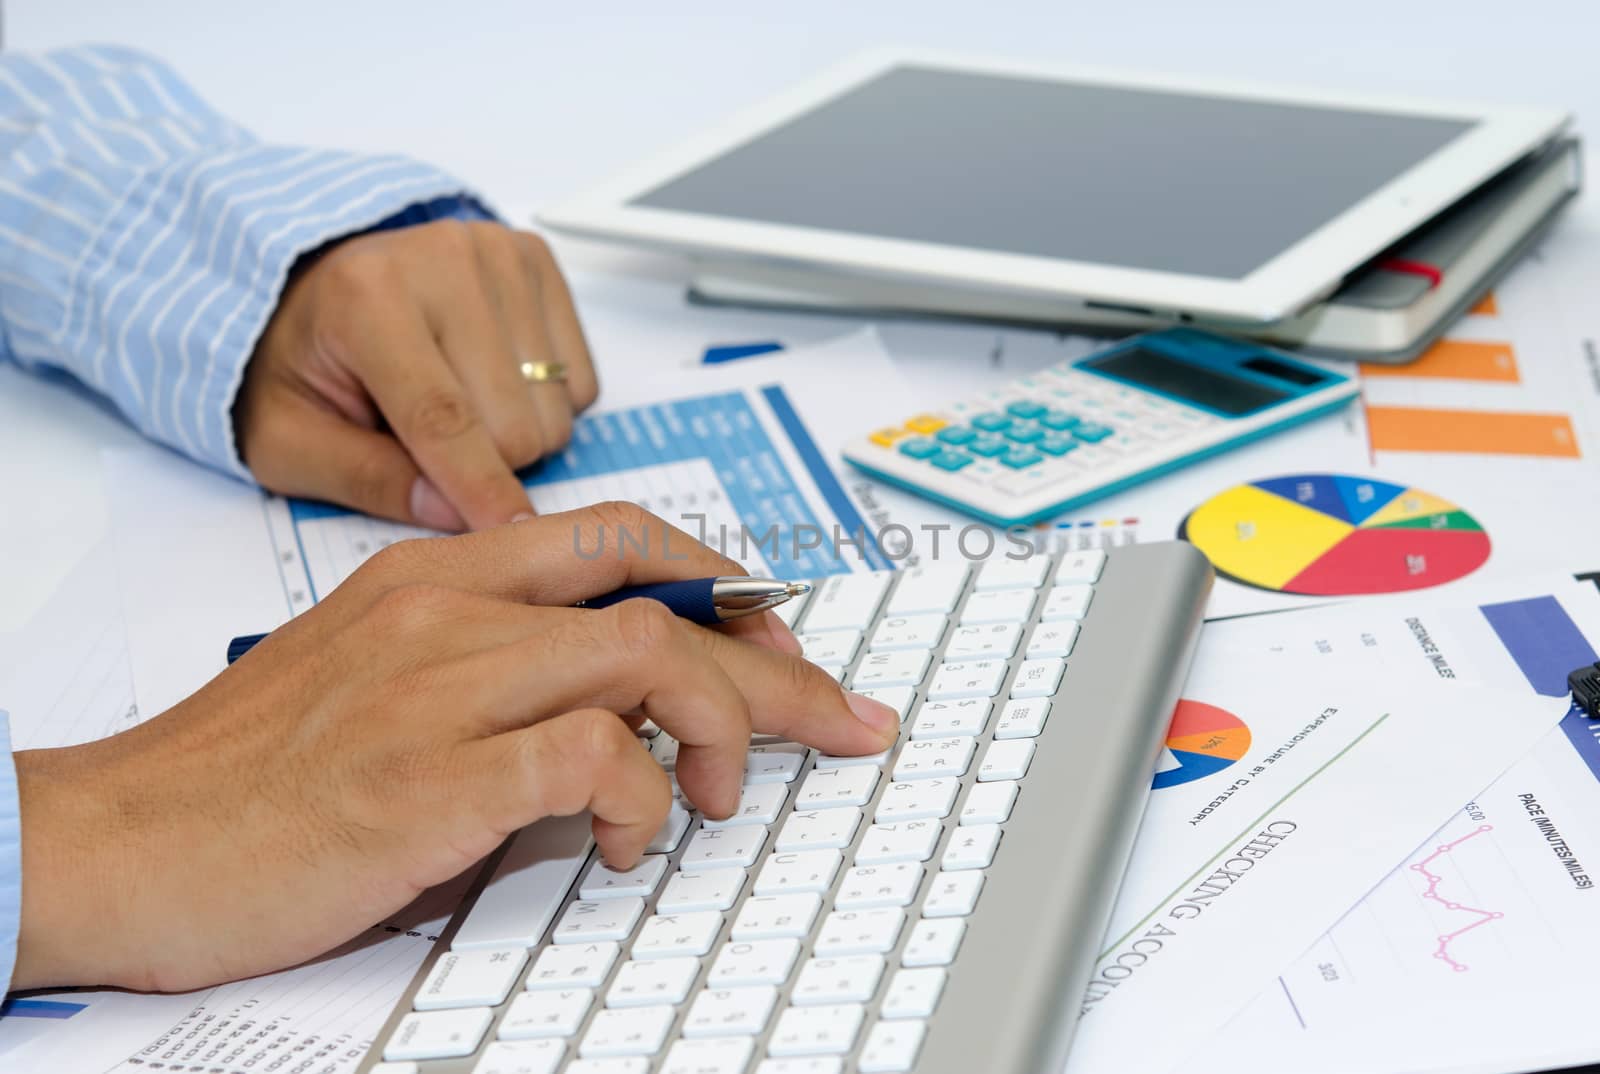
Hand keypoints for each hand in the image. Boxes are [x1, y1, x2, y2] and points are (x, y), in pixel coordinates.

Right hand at [11, 504, 898, 991]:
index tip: (779, 632)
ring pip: (652, 659)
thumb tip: (619, 708)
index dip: (720, 580)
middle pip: (663, 598)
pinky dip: (642, 801)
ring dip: (725, 729)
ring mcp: (440, 688)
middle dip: (777, 663)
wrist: (118, 837)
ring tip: (714, 799)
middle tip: (837, 717)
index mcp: (437, 576)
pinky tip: (625, 841)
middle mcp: (448, 610)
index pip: (620, 537)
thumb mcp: (377, 681)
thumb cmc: (249, 771)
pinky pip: (595, 759)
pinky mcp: (431, 780)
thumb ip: (492, 666)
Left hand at [234, 220, 597, 531]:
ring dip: (513, 433)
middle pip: (513, 426)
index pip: (442, 416)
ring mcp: (498, 254)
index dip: (477, 487)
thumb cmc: (300, 359)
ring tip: (452, 401)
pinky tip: (488, 378)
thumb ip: (363, 478)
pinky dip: (542, 401)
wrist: (311, 282)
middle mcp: (442, 259)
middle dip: (480, 463)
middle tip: (423, 441)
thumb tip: (451, 514)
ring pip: (554, 411)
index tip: (507, 535)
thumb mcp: (285, 438)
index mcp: (364, 297)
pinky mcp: (536, 260)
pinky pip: (580, 381)